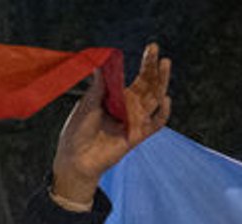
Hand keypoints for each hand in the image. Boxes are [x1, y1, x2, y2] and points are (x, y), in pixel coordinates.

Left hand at [50, 42, 172, 207]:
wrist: (75, 157)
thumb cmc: (78, 130)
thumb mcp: (87, 103)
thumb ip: (99, 86)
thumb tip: (101, 62)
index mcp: (119, 98)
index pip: (138, 79)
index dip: (147, 64)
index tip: (152, 48)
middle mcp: (130, 109)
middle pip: (149, 86)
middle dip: (154, 69)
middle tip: (158, 52)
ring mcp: (135, 122)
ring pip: (154, 100)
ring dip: (161, 83)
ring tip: (165, 64)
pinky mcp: (137, 136)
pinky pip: (155, 124)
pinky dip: (162, 112)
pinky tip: (165, 99)